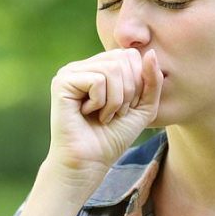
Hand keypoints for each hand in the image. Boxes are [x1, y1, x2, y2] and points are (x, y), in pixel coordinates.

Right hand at [47, 48, 163, 185]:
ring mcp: (71, 72)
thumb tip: (151, 52)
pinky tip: (87, 113)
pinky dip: (101, 102)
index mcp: (101, 67)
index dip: (137, 83)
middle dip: (128, 92)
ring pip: (112, 69)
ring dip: (115, 100)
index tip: (125, 107)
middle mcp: (84, 65)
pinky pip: (98, 80)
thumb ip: (152, 81)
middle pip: (123, 59)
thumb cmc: (113, 137)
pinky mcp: (62, 82)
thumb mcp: (143, 107)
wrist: (89, 163)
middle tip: (114, 113)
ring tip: (103, 115)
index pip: (131, 55)